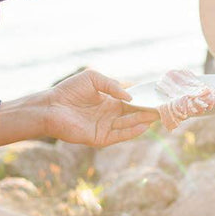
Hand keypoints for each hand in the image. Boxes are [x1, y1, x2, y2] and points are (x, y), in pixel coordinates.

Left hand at [44, 69, 158, 146]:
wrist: (50, 106)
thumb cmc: (68, 90)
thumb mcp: (92, 78)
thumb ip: (112, 84)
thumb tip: (130, 96)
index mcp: (109, 101)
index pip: (131, 101)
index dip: (144, 98)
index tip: (158, 96)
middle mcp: (110, 115)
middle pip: (134, 113)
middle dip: (148, 110)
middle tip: (164, 107)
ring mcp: (106, 127)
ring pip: (129, 124)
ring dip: (143, 120)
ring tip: (157, 114)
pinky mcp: (100, 138)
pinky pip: (120, 136)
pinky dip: (132, 132)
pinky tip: (144, 125)